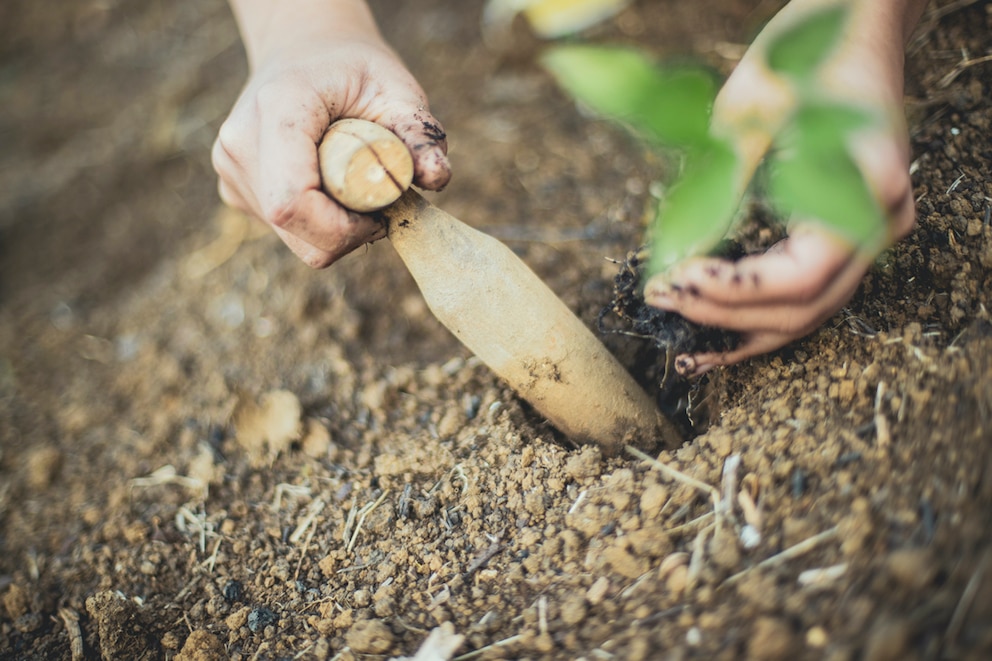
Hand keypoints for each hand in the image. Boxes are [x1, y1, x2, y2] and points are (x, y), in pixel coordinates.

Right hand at [213, 1, 449, 267]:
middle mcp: (242, 143)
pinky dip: (316, 222)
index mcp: (278, 108)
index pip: (293, 201)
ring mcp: (230, 168)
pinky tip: (326, 182)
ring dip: (333, 228)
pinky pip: (284, 230)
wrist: (301, 49)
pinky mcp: (234, 188)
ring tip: (351, 183)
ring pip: (291, 238)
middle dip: (345, 233)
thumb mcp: (396, 89)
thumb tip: (436, 177)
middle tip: (377, 202)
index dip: (343, 227)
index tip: (381, 214)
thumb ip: (420, 134)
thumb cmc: (353, 69)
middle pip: (293, 229)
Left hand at [644, 0, 923, 374]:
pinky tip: (719, 334)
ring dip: (745, 332)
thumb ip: (721, 190)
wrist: (854, 25)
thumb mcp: (748, 111)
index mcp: (865, 189)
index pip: (801, 276)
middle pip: (805, 306)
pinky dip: (763, 316)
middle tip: (663, 301)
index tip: (676, 280)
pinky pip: (810, 293)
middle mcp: (882, 220)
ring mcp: (872, 230)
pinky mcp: (850, 231)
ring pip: (810, 313)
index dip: (735, 291)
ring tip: (686, 348)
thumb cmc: (803, 52)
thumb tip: (678, 257)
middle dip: (727, 314)